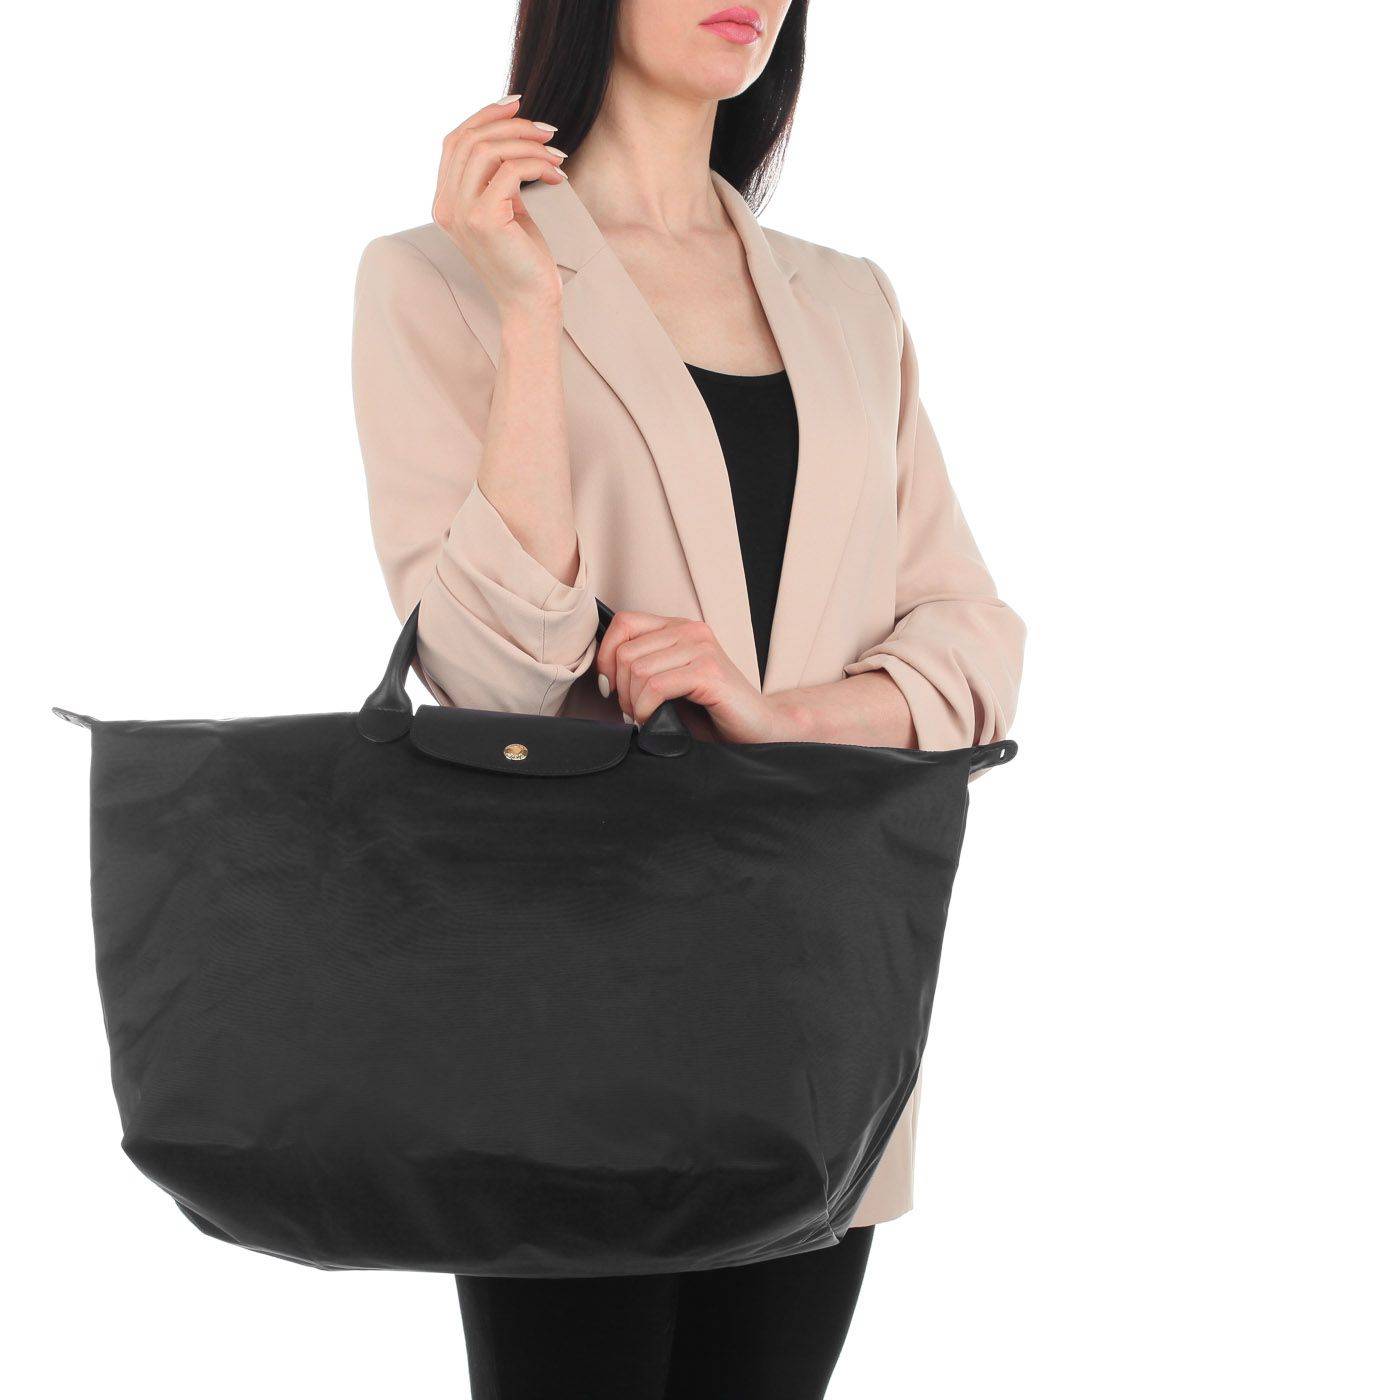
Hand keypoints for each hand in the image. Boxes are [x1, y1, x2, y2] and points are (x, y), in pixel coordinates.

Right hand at [432, 96, 568, 317]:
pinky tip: (557, 177)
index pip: (455, 141)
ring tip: (557, 156)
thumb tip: (513, 134)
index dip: (484, 115)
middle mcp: (445, 205)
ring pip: (489, 150)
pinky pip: (510, 170)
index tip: (518, 104)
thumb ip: (497, 176)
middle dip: (513, 126)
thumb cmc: (524, 259)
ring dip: (528, 144)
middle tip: (549, 132)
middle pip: (471, 139)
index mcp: (445, 201)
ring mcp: (461, 212)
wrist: (530, 304)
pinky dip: (538, 165)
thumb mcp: (506, 209)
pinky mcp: (484, 219)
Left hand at [596, 612, 781, 743]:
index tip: (611, 687)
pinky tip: (656, 719)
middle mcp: (691, 631)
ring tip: (648, 717)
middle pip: (626, 652)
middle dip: (621, 690)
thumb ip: (643, 668)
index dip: (606, 657)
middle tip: (635, 711)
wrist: (758, 729)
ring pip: (638, 670)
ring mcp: (701, 648)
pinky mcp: (709, 672)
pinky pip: (656, 687)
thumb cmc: (712, 712)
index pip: (624, 623)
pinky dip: (646, 709)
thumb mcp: (670, 682)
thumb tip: (602, 674)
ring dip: (634, 703)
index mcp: (679, 628)